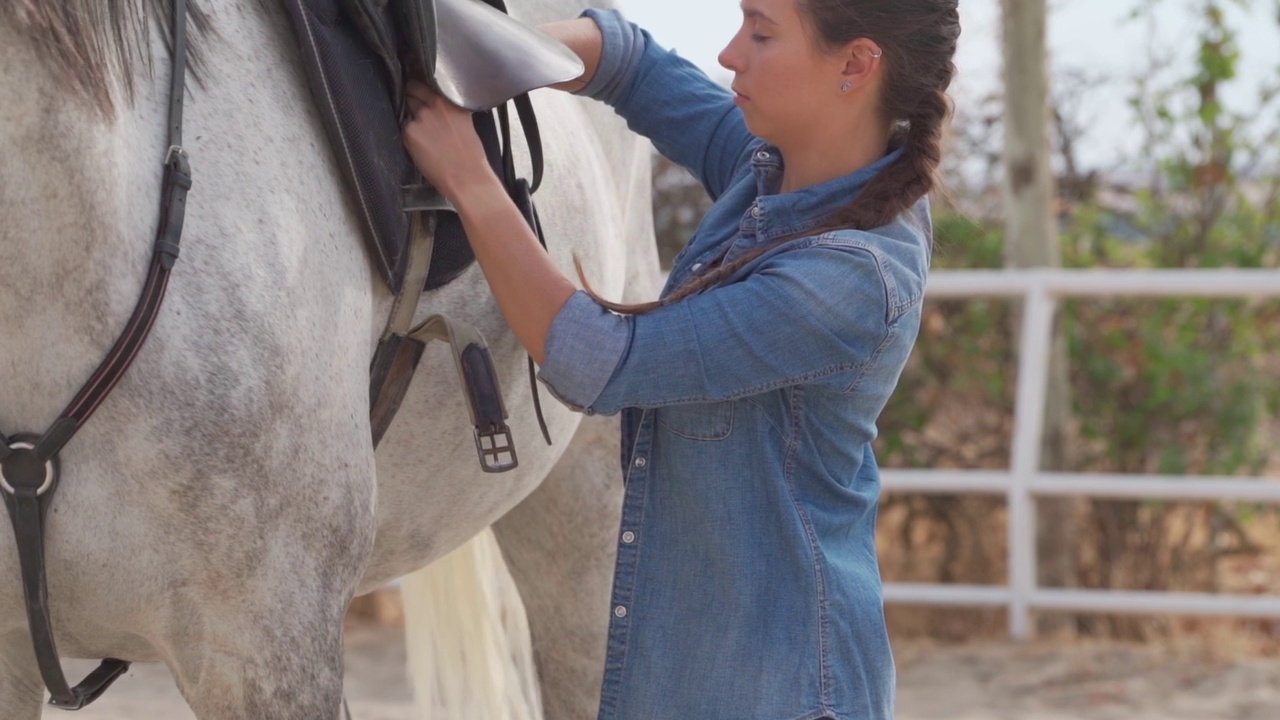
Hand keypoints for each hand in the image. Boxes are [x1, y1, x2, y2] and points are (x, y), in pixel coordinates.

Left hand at [402, 81, 493, 199]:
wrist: (467, 177)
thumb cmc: (470, 155)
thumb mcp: (465, 122)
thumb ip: (449, 110)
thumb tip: (435, 107)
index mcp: (450, 101)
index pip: (423, 84)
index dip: (419, 90)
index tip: (418, 94)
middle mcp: (434, 105)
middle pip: (411, 92)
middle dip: (412, 100)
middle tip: (417, 114)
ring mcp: (420, 118)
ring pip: (406, 112)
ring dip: (411, 120)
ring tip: (424, 137)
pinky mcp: (409, 133)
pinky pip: (404, 129)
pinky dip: (409, 137)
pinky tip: (422, 147)